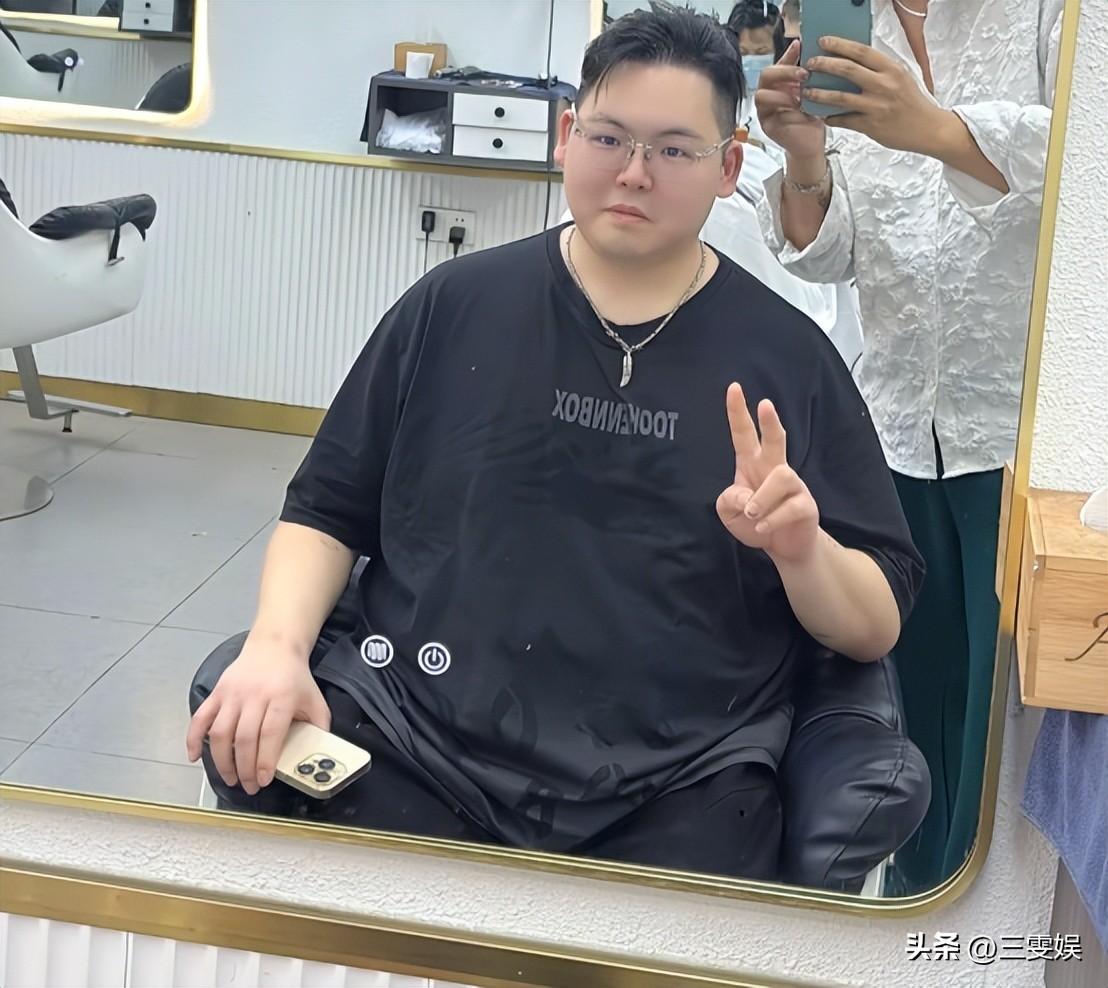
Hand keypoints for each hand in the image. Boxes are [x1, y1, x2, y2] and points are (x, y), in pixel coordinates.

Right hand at [185, 638, 330, 795]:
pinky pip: (200, 717)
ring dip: (221, 760)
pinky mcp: (217, 692)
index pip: (270, 734)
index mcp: (281, 697)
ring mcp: (233, 694)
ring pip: (221, 732)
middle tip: (248, 786)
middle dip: (244, 768)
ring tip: (230, 778)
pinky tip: (195, 756)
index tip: (263, 780)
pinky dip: (193, 738)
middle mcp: (255, 695)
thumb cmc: (294, 678)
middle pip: (244, 738)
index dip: (264, 760)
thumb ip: (319, 727)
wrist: (274, 647)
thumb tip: (320, 755)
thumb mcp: (315, 700)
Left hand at [716, 383, 819, 562]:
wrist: (782, 546)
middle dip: (771, 422)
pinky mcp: (806, 505)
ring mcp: (793, 485)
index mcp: (752, 464)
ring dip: (762, 498)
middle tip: (765, 404)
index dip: (738, 412)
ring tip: (752, 514)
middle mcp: (774, 468)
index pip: (744, 433)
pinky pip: (789, 508)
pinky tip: (762, 527)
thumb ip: (729, 499)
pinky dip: (771, 520)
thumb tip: (745, 496)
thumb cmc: (754, 521)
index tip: (733, 387)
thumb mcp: (729, 512)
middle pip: (776, 439)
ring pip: (781, 477)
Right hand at [754, 40, 826, 160]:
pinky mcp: (766, 126)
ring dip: (782, 93)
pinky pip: (769, 114)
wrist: (813, 142)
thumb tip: (803, 43)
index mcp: (778, 83)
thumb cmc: (813, 114)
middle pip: (765, 75)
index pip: (778, 63)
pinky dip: (784, 110)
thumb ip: (806, 70)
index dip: (788, 56)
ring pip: (761, 95)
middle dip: (784, 72)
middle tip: (804, 74)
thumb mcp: (813, 87)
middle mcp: (767, 94)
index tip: (802, 48)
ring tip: (801, 95)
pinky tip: (800, 109)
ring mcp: (764, 111)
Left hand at [801, 36, 952, 154]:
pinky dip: (831, 118)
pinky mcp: (870, 126)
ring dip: (820, 94)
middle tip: (810, 65)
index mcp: (892, 69)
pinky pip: (844, 120)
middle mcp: (884, 85)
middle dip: (825, 65)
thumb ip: (880, 69)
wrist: (928, 128)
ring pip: (840, 97)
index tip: (823, 42)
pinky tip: (823, 116)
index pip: (862, 52)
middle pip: (847, 70)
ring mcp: (876, 106)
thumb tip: (854, 59)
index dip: (840, 45)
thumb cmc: (912, 102)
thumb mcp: (901, 77)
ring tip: (807, 92)